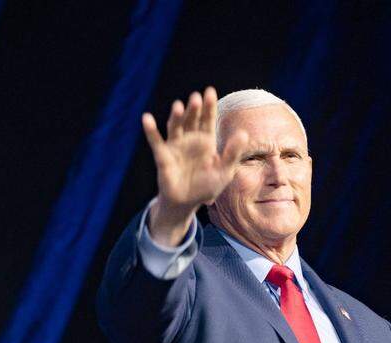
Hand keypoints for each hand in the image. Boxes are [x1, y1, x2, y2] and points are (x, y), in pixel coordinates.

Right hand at [141, 86, 248, 245]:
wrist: (186, 203)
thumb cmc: (206, 186)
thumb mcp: (224, 171)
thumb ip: (232, 153)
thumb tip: (244, 133)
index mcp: (206, 140)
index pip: (208, 119)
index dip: (208, 106)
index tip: (209, 92)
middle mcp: (190, 139)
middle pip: (192, 120)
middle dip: (194, 109)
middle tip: (196, 98)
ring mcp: (175, 146)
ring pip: (175, 127)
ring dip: (176, 116)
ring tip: (179, 106)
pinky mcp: (163, 156)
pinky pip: (156, 141)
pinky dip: (151, 130)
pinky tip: (147, 118)